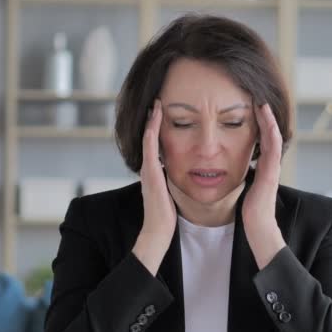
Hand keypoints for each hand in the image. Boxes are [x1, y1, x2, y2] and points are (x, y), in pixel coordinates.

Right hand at [133, 99, 176, 274]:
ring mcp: (148, 169)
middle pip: (150, 137)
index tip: (164, 112)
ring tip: (156, 104)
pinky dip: (151, 133)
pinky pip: (150, 148)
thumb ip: (173, 182)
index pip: (157, 144)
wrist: (159, 231)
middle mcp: (149, 167)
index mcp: (156, 171)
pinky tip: (155, 120)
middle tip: (157, 101)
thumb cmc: (167, 215)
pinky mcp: (151, 174)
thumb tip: (183, 174)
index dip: (158, 127)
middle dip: (153, 119)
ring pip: (148, 139)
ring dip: (152, 121)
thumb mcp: (171, 193)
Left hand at [241, 103, 285, 268]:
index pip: (262, 140)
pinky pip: (273, 147)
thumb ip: (242, 176)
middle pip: (270, 135)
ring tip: (262, 104)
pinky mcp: (272, 171)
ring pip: (274, 137)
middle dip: (265, 117)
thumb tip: (230, 168)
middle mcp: (270, 165)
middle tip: (259, 100)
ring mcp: (273, 167)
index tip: (252, 110)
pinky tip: (266, 120)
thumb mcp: (244, 188)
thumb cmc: (250, 210)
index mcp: (263, 167)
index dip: (259, 125)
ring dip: (269, 120)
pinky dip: (271, 131)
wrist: (258, 226)